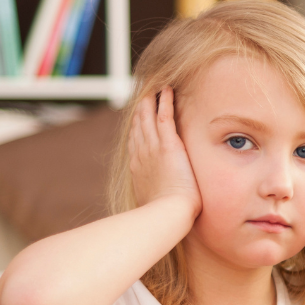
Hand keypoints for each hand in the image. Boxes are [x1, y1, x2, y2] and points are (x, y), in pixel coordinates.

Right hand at [129, 86, 200, 220]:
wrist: (166, 214)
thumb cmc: (163, 216)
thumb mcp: (154, 205)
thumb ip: (155, 199)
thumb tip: (157, 207)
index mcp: (138, 169)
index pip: (136, 143)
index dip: (137, 129)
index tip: (138, 119)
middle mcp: (141, 155)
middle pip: (138, 127)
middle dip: (140, 112)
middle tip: (143, 97)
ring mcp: (152, 148)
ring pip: (148, 118)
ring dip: (150, 102)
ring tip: (152, 89)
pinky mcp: (168, 145)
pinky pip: (165, 116)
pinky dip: (165, 102)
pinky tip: (166, 90)